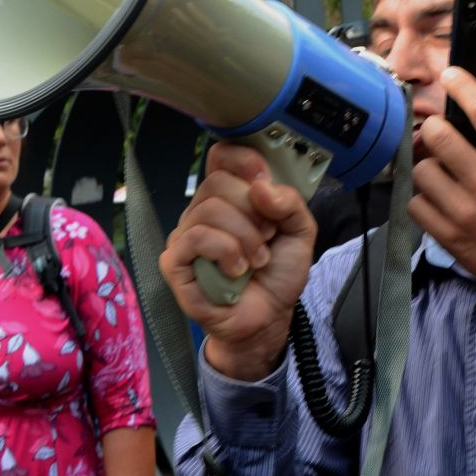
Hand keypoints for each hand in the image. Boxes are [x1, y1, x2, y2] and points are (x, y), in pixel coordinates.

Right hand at [159, 141, 316, 381]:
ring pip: (209, 210)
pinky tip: (237, 270)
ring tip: (256, 261)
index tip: (264, 178)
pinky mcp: (175, 260)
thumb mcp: (300, 232)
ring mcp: (185, 235)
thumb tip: (261, 186)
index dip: (242, 160)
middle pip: (217, 182)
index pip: (221, 156)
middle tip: (267, 237)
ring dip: (244, 236)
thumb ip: (290, 203)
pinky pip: (196, 237)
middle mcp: (203, 211)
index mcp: (230, 197)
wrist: (267, 319)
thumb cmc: (277, 275)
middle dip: (252, 210)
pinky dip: (225, 251)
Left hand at [410, 67, 475, 326]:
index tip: (451, 76)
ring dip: (428, 166)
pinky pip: (416, 204)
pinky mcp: (449, 235)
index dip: (463, 87)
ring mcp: (465, 212)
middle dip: (434, 129)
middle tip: (439, 133)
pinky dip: (423, 198)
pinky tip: (438, 198)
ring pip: (423, 170)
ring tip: (440, 169)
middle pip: (439, 137)